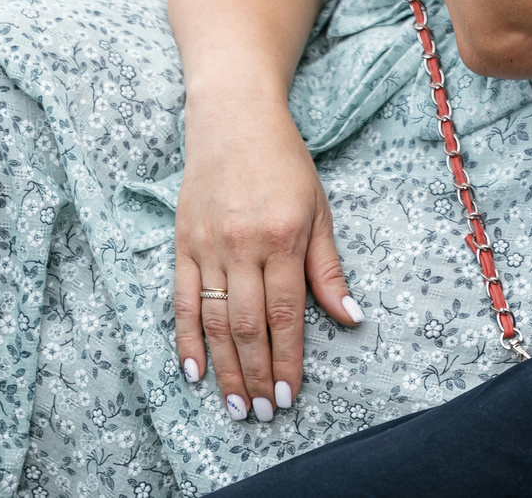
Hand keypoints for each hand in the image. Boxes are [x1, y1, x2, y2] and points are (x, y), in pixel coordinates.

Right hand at [173, 94, 362, 421]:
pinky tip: (194, 371)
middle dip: (256, 376)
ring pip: (215, 321)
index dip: (287, 360)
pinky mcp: (183, 241)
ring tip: (234, 406)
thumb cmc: (284, 163)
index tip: (289, 396)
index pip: (285, 314)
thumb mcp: (318, 210)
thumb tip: (351, 317)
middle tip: (261, 414)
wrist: (233, 117)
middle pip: (249, 326)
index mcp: (283, 237)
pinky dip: (186, 338)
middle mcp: (243, 245)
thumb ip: (328, 268)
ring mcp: (208, 244)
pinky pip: (180, 299)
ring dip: (225, 369)